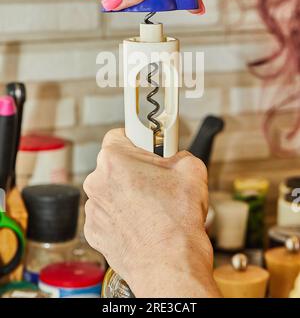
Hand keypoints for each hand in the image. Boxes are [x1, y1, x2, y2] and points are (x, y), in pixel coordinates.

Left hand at [83, 129, 219, 297]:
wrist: (170, 267)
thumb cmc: (177, 223)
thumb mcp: (192, 170)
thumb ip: (178, 153)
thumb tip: (176, 156)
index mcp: (114, 160)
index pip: (121, 133)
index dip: (140, 138)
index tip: (148, 142)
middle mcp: (97, 182)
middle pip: (117, 163)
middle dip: (137, 168)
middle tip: (159, 179)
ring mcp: (94, 209)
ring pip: (113, 190)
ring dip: (129, 193)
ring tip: (154, 206)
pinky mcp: (95, 231)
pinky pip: (109, 213)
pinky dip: (123, 215)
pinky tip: (143, 222)